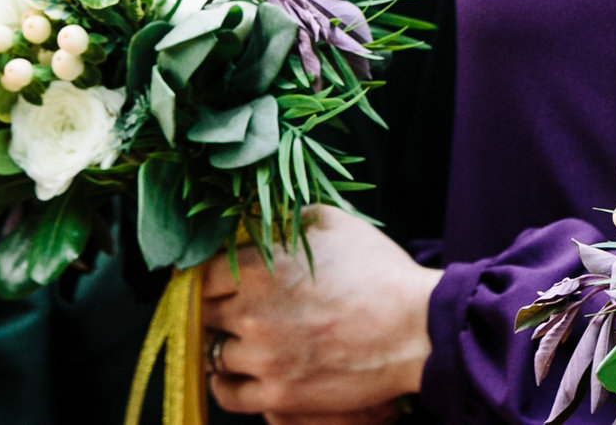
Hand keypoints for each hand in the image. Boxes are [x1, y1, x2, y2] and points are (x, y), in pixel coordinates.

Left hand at [199, 206, 439, 416]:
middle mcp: (251, 313)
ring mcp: (263, 358)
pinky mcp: (278, 396)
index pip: (201, 273)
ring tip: (239, 339)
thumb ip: (287, 218)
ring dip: (222, 344)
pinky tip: (234, 373)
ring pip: (212, 354)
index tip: (216, 279)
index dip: (207, 275)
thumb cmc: (378, 270)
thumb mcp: (333, 222)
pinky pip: (227, 394)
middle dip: (213, 308)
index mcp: (259, 267)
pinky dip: (225, 383)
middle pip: (202, 313)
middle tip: (228, 307)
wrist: (415, 328)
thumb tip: (259, 220)